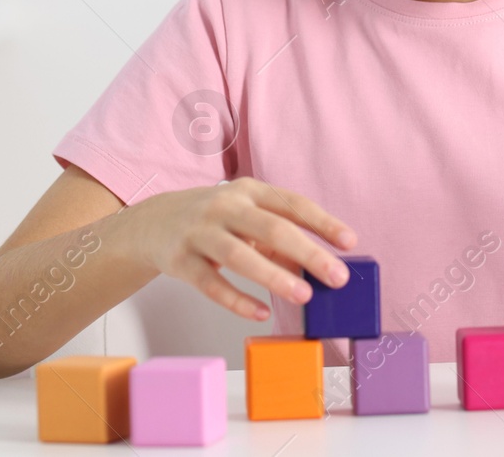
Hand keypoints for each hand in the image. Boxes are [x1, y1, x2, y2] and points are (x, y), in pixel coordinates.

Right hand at [128, 177, 356, 321]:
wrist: (153, 223)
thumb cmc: (215, 221)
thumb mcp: (247, 217)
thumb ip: (280, 238)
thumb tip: (318, 267)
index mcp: (249, 191)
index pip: (292, 204)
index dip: (322, 222)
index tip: (349, 242)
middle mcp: (224, 206)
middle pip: (271, 229)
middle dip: (308, 253)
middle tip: (337, 277)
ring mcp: (200, 233)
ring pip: (240, 256)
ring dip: (275, 277)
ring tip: (304, 296)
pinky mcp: (180, 261)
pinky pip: (211, 284)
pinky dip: (237, 300)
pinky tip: (260, 313)